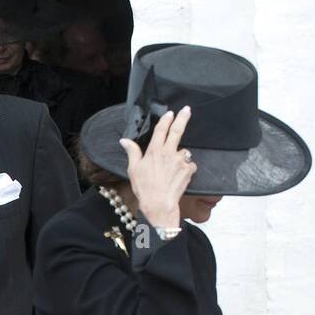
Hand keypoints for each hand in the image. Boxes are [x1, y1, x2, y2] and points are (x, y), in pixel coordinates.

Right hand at [119, 106, 195, 228]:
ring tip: (172, 171)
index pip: (161, 130)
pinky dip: (185, 169)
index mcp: (154, 151)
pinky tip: (178, 177)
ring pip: (183, 152)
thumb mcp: (133, 170)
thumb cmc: (144, 189)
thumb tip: (124, 141)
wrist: (159, 205)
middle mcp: (169, 152)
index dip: (166, 120)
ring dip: (180, 157)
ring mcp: (180, 160)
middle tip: (187, 110)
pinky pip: (189, 165)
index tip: (170, 113)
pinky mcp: (189, 169)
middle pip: (177, 131)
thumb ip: (132, 152)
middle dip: (182, 118)